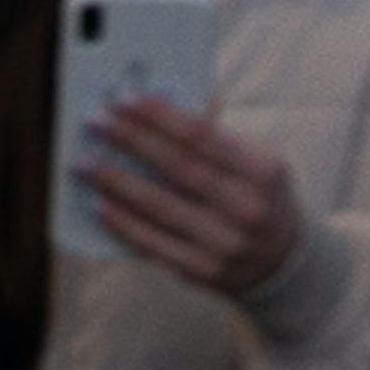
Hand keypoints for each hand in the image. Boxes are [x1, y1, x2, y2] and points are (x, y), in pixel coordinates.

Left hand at [78, 98, 307, 302]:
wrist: (284, 264)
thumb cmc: (259, 197)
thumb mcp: (256, 160)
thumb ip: (215, 135)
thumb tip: (161, 104)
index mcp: (260, 171)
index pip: (203, 135)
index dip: (161, 115)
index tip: (126, 99)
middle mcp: (244, 208)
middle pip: (176, 167)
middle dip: (131, 140)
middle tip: (96, 122)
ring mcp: (222, 243)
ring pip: (158, 206)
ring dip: (115, 182)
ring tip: (84, 163)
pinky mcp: (201, 270)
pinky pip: (153, 243)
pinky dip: (123, 223)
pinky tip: (99, 204)